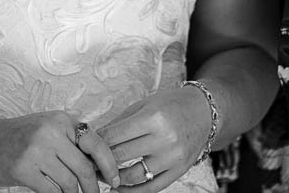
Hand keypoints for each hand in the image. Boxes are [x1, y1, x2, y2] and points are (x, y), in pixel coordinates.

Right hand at [0, 112, 117, 192]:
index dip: (109, 165)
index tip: (114, 180)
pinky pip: (51, 192)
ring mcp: (36, 150)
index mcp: (60, 120)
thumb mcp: (45, 126)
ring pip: (69, 183)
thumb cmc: (16, 137)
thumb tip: (100, 158)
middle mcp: (51, 132)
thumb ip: (70, 138)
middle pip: (84, 168)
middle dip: (92, 188)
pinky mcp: (23, 169)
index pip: (96, 143)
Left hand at [97, 86, 212, 191]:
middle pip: (121, 156)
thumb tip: (94, 138)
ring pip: (134, 176)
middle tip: (88, 162)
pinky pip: (152, 188)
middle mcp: (164, 139)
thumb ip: (120, 122)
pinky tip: (118, 189)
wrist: (204, 111)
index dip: (95, 143)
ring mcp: (173, 158)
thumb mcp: (144, 105)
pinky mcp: (179, 171)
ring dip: (113, 179)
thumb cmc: (171, 104)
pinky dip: (132, 192)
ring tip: (101, 175)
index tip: (84, 146)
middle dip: (100, 161)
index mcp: (153, 118)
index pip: (114, 136)